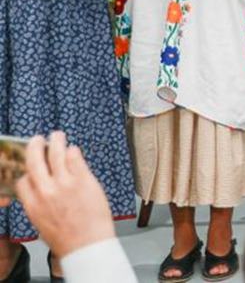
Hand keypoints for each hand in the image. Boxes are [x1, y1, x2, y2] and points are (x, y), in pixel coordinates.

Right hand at [15, 132, 115, 258]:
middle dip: (34, 146)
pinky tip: (74, 150)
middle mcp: (46, 191)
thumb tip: (42, 189)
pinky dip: (73, 151)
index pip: (23, 181)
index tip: (32, 169)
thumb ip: (41, 204)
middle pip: (34, 161)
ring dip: (55, 140)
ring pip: (56, 153)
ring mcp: (65, 183)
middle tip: (37, 139)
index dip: (27, 173)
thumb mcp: (43, 223)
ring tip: (57, 135)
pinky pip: (75, 157)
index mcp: (32, 205)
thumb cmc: (68, 237)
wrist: (87, 244)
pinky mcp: (83, 179)